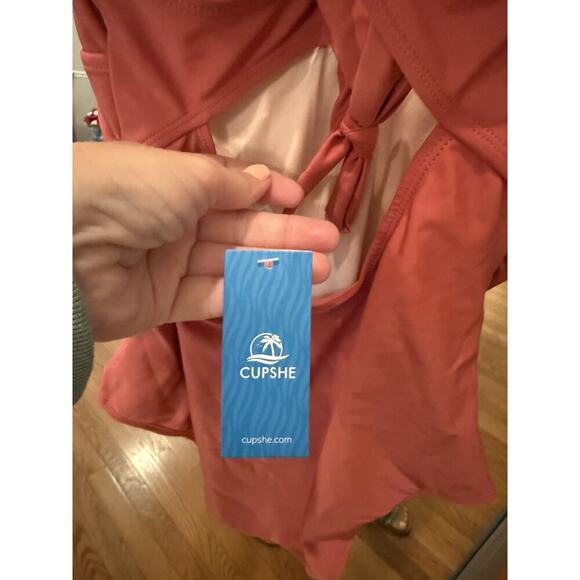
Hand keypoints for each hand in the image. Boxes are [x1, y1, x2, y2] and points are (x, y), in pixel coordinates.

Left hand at [73, 142, 338, 340]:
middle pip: (239, 231)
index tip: (300, 199)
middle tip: (330, 243)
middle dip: (286, 235)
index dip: (265, 194)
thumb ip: (230, 184)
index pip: (229, 189)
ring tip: (321, 271)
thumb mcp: (186, 177)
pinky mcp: (164, 304)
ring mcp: (169, 265)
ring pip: (232, 267)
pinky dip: (246, 297)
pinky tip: (282, 295)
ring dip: (276, 268)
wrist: (68, 248)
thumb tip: (263, 180)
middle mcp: (174, 223)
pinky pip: (211, 299)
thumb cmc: (133, 192)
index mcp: (175, 184)